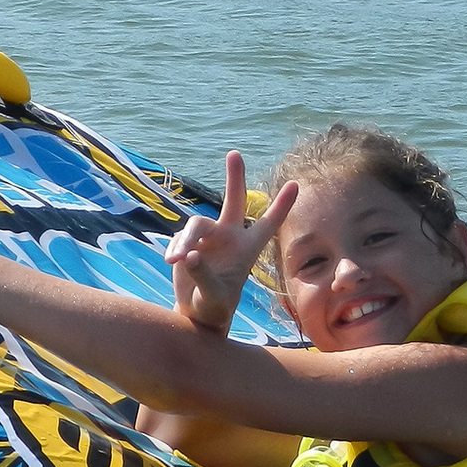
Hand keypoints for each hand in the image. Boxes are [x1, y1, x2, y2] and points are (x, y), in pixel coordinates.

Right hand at [163, 150, 296, 334]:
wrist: (196, 312)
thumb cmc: (214, 307)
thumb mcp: (214, 297)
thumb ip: (204, 276)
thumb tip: (191, 254)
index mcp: (247, 250)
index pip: (268, 224)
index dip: (281, 205)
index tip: (295, 184)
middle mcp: (229, 237)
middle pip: (234, 201)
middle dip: (235, 178)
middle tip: (235, 154)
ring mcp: (208, 238)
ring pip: (195, 225)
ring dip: (185, 241)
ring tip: (175, 260)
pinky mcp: (187, 242)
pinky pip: (180, 239)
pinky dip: (175, 250)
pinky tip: (171, 262)